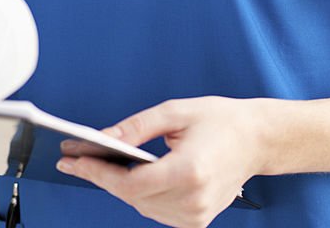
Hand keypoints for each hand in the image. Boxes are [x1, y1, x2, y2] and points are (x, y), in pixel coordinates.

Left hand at [56, 96, 270, 227]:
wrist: (257, 140)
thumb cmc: (221, 121)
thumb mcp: (175, 112)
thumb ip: (137, 127)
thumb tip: (104, 138)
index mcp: (189, 171)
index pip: (132, 184)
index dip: (98, 173)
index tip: (73, 161)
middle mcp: (193, 200)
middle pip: (133, 197)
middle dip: (102, 177)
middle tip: (76, 159)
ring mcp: (196, 216)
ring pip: (142, 207)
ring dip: (119, 188)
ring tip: (96, 165)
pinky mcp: (197, 222)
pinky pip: (156, 211)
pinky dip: (140, 196)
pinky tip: (128, 177)